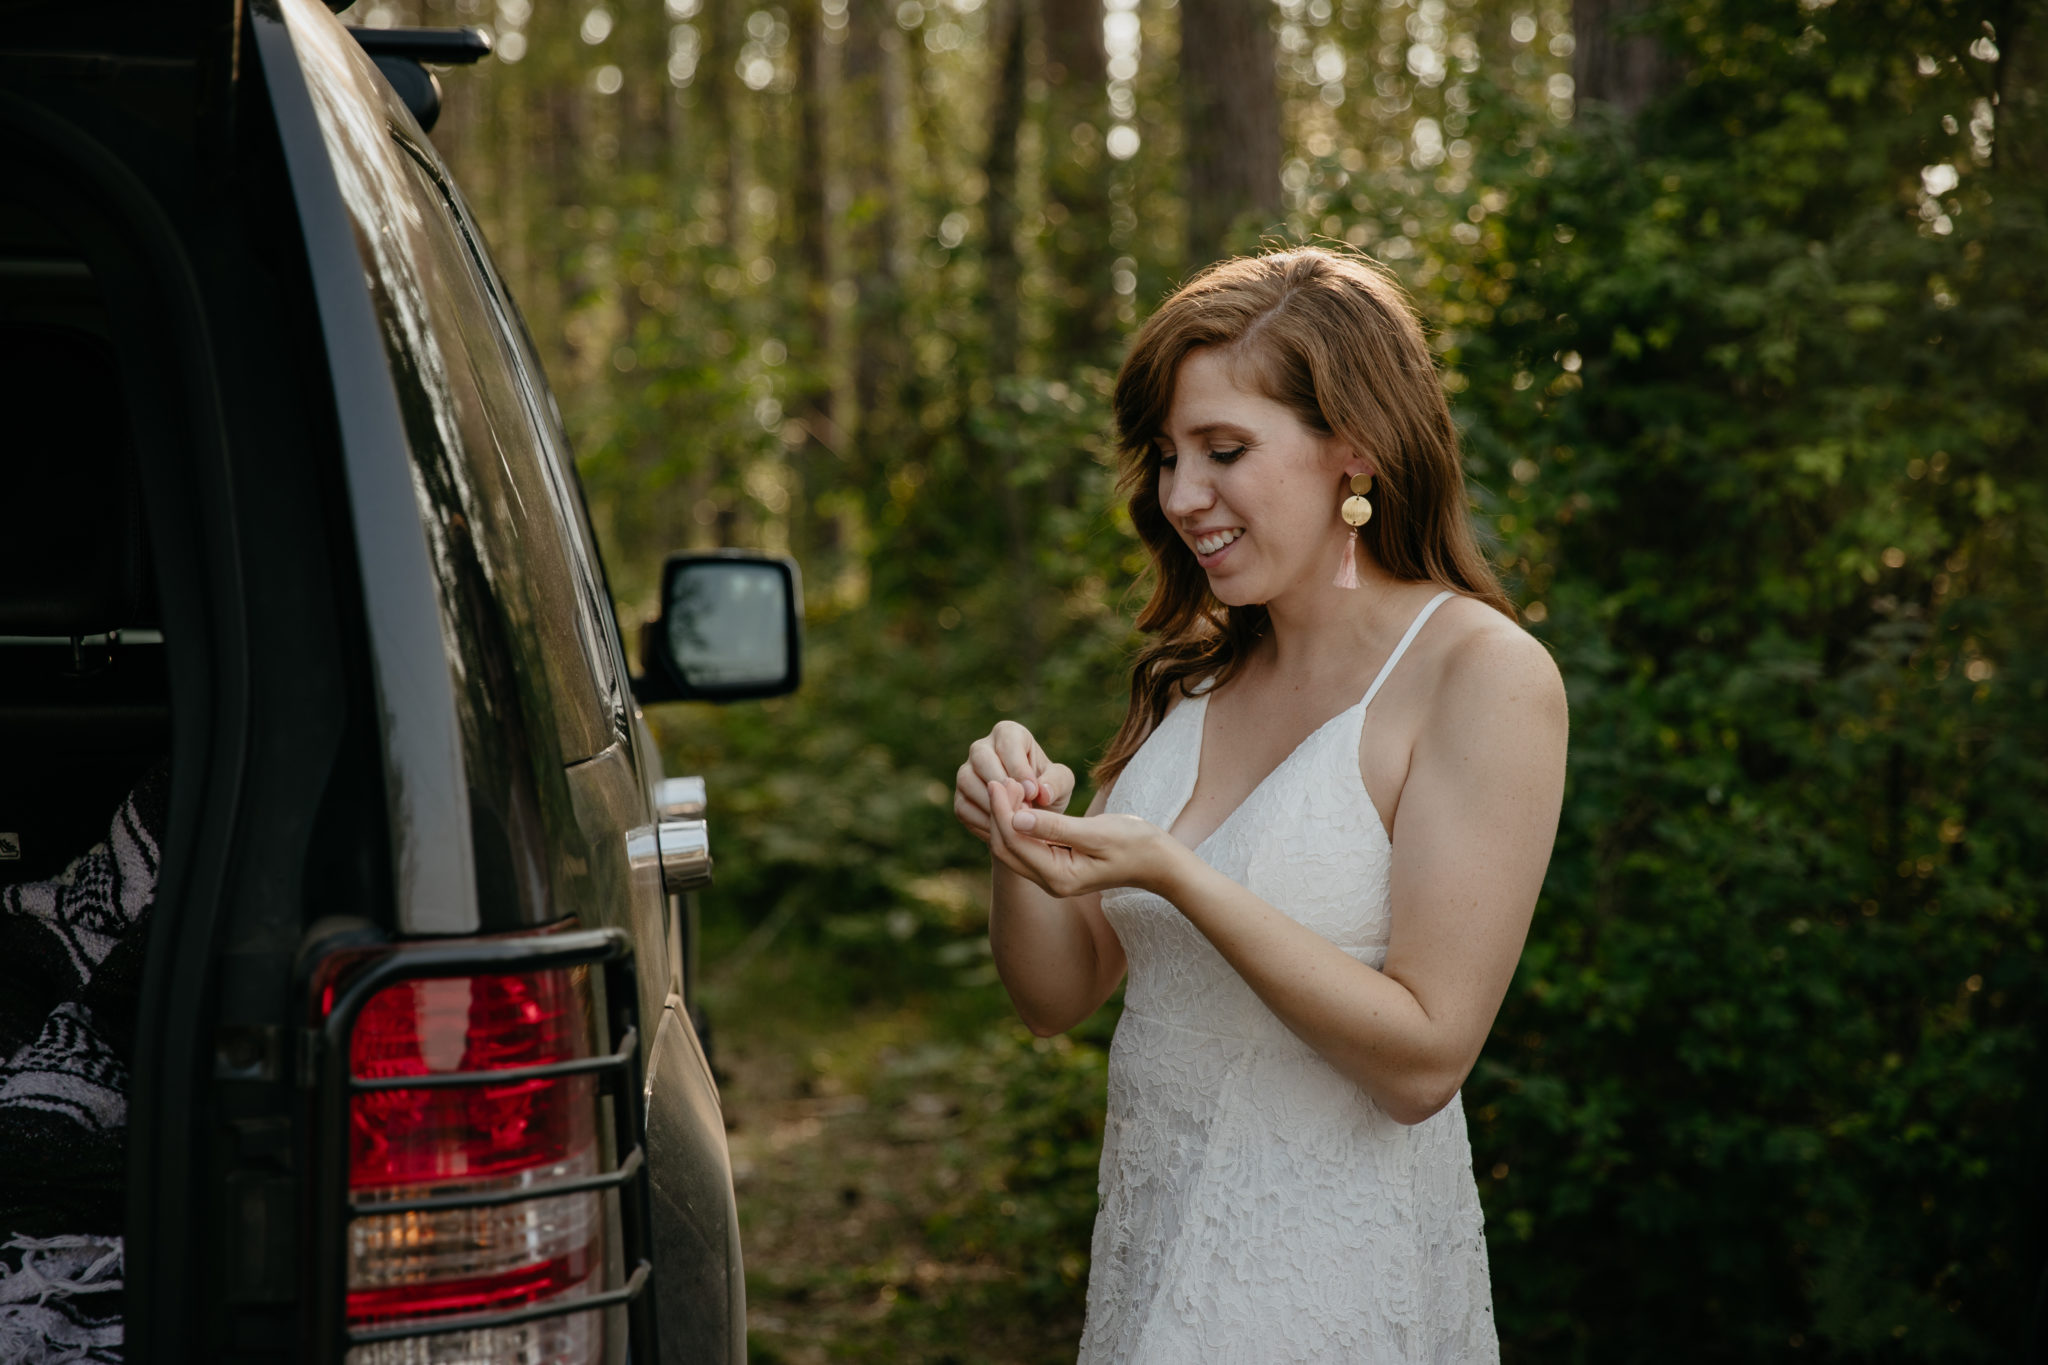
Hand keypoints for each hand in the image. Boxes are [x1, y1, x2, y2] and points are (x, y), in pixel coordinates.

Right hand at [954, 720, 1075, 844]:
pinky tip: (1003, 831)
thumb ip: (1056, 782)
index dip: (1019, 768)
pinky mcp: (960, 798)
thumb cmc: (1049, 790)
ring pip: (967, 781)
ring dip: (991, 803)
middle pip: (981, 758)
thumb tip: (1042, 792)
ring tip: (1016, 821)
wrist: (1034, 815)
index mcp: (1009, 734)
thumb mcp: (1062, 784)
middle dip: (1001, 784)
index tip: (1033, 792)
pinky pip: (963, 807)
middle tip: (1021, 807)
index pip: (1008, 743)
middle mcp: (982, 748)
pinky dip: (983, 821)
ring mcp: (966, 773)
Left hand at [988, 781, 1184, 898]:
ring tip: (1011, 788)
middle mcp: (1050, 883)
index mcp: (1058, 877)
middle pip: (1006, 848)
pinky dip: (1020, 824)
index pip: (1014, 842)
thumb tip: (1016, 817)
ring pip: (1013, 847)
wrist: (1158, 862)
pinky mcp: (1057, 867)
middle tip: (1002, 780)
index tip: (1001, 780)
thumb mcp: (1096, 832)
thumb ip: (1055, 828)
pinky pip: (1027, 845)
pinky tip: (1023, 802)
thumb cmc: (1134, 844)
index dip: (1002, 811)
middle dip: (999, 814)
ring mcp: (1052, 877)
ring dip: (1007, 818)